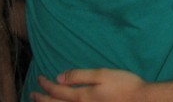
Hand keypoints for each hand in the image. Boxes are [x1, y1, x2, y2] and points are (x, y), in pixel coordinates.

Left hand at [32, 70, 148, 101]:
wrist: (140, 100)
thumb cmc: (123, 85)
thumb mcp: (102, 74)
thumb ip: (80, 76)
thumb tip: (59, 77)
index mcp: (81, 96)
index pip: (56, 90)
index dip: (45, 84)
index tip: (39, 77)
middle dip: (41, 99)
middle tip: (32, 93)